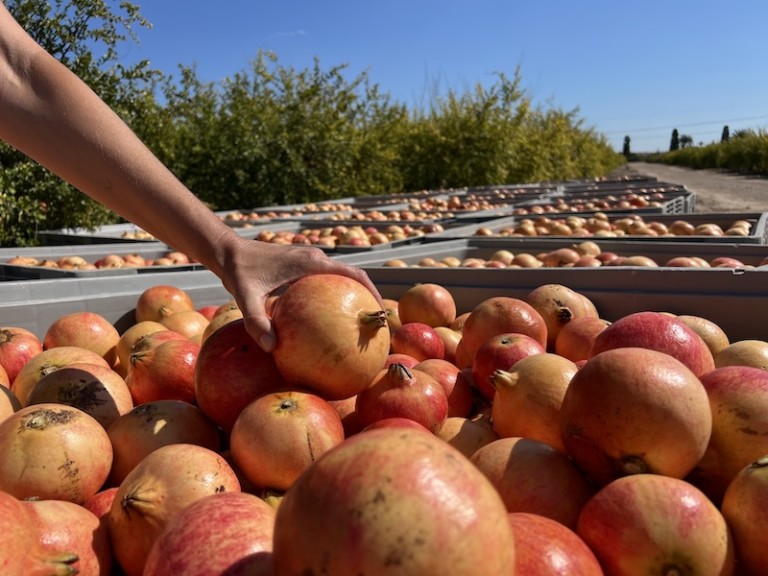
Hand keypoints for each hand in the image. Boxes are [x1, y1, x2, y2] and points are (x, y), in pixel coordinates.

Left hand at [218, 237, 383, 351]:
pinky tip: (328, 322)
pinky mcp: (304, 267)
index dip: (372, 293)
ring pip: (341, 280)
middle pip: (354, 278)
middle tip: (375, 325)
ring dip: (352, 297)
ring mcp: (311, 261)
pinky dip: (334, 298)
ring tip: (358, 326)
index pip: (354, 275)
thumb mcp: (245, 297)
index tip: (382, 313)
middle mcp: (316, 259)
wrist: (229, 250)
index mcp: (312, 263)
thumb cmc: (238, 272)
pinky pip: (326, 283)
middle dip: (367, 298)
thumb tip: (271, 347)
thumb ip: (256, 321)